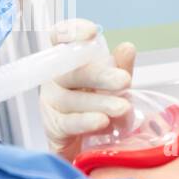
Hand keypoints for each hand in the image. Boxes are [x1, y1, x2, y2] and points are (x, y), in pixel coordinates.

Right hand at [39, 18, 135, 160]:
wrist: (85, 147)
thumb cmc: (98, 108)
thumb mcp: (113, 86)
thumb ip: (119, 68)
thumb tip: (127, 48)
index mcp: (67, 61)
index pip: (60, 38)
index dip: (72, 31)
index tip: (91, 33)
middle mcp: (55, 78)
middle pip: (71, 71)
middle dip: (100, 75)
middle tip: (124, 81)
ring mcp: (51, 102)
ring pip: (72, 99)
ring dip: (100, 103)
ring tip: (122, 108)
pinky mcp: (53, 127)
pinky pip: (69, 122)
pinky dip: (86, 121)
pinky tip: (102, 122)